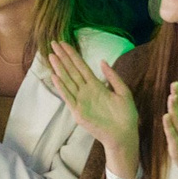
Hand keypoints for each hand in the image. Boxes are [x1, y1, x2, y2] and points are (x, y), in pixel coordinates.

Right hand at [48, 39, 138, 171]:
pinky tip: (55, 76)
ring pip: (68, 81)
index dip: (72, 55)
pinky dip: (62, 87)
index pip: (81, 66)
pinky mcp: (78, 112)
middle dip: (62, 57)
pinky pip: (68, 97)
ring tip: (51, 56)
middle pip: (72, 70)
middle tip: (53, 44)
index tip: (64, 43)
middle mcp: (86, 91)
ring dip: (59, 68)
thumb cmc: (126, 115)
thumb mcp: (123, 92)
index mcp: (96, 85)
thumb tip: (102, 61)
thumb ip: (113, 77)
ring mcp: (81, 101)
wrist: (124, 134)